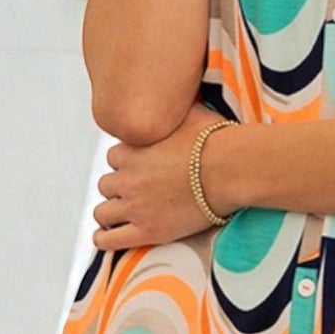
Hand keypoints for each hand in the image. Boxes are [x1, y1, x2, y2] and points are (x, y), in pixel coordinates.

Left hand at [92, 99, 233, 251]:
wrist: (231, 170)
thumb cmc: (218, 141)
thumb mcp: (192, 111)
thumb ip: (176, 106)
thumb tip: (177, 93)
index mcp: (135, 150)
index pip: (113, 157)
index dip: (126, 162)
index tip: (138, 166)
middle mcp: (129, 177)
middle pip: (106, 184)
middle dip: (119, 186)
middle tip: (136, 190)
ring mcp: (136, 206)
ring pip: (103, 211)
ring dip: (111, 211)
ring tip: (123, 213)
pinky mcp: (148, 231)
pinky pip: (110, 240)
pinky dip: (105, 239)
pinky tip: (108, 237)